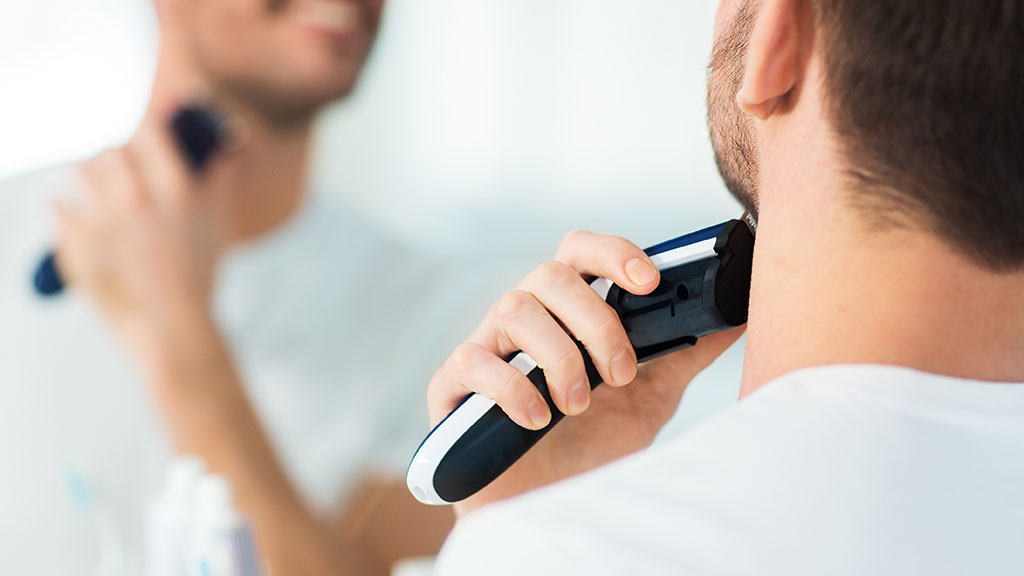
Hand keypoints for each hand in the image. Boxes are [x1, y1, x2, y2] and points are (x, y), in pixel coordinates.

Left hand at [54, 115, 240, 355]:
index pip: (148, 128)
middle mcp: (136, 195)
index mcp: (175, 186)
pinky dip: (66, 210)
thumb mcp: (220, 221)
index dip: (143, 127)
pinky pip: (57, 206)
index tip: (141, 132)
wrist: (169, 327)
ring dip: (90, 176)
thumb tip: (228, 136)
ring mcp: (102, 217)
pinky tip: (83, 221)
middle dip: (114, 157)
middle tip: (120, 171)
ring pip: (81, 170)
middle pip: (109, 148)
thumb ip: (221, 172)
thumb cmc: (197, 276)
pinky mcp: (74, 240)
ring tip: (102, 195)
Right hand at [428, 231, 743, 514]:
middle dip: (595, 321)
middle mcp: (526, 317)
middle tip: (622, 373)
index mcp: (568, 310)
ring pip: (514, 308)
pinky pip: (472, 360)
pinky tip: (537, 419)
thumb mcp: (648, 396)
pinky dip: (510, 387)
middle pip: (550, 274)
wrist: (546, 502)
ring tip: (578, 405)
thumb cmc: (591, 443)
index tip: (649, 282)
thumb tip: (734, 316)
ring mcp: (487, 345)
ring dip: (559, 356)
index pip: (580, 252)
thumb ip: (682, 353)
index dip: (613, 253)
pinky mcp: (454, 383)